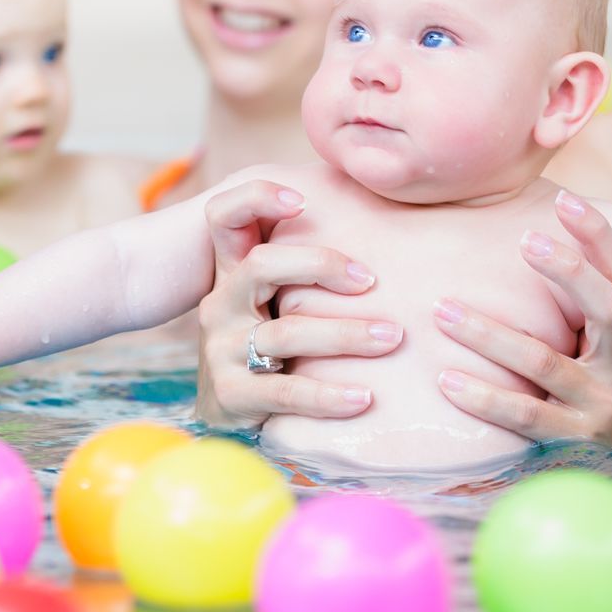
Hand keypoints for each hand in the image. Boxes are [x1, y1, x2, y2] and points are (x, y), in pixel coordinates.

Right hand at [193, 179, 395, 429]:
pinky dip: (329, 396)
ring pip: (287, 332)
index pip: (224, 216)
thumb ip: (303, 268)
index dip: (255, 198)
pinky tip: (364, 398)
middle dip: (319, 265)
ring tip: (390, 338)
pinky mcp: (231, 394)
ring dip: (345, 334)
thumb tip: (377, 212)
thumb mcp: (272, 300)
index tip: (302, 201)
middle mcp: (221, 303)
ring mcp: (222, 349)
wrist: (226, 412)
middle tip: (371, 280)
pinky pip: (287, 391)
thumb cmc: (269, 342)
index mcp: (231, 272)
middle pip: (261, 265)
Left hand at [433, 191, 611, 449]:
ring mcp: (599, 407)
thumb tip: (528, 231)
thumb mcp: (601, 347)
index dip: (599, 236)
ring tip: (442, 311)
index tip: (567, 198)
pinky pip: (523, 416)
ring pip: (544, 362)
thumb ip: (575, 304)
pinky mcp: (572, 444)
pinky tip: (445, 379)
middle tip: (523, 239)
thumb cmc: (598, 389)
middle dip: (566, 270)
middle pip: (603, 307)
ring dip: (489, 335)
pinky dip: (482, 398)